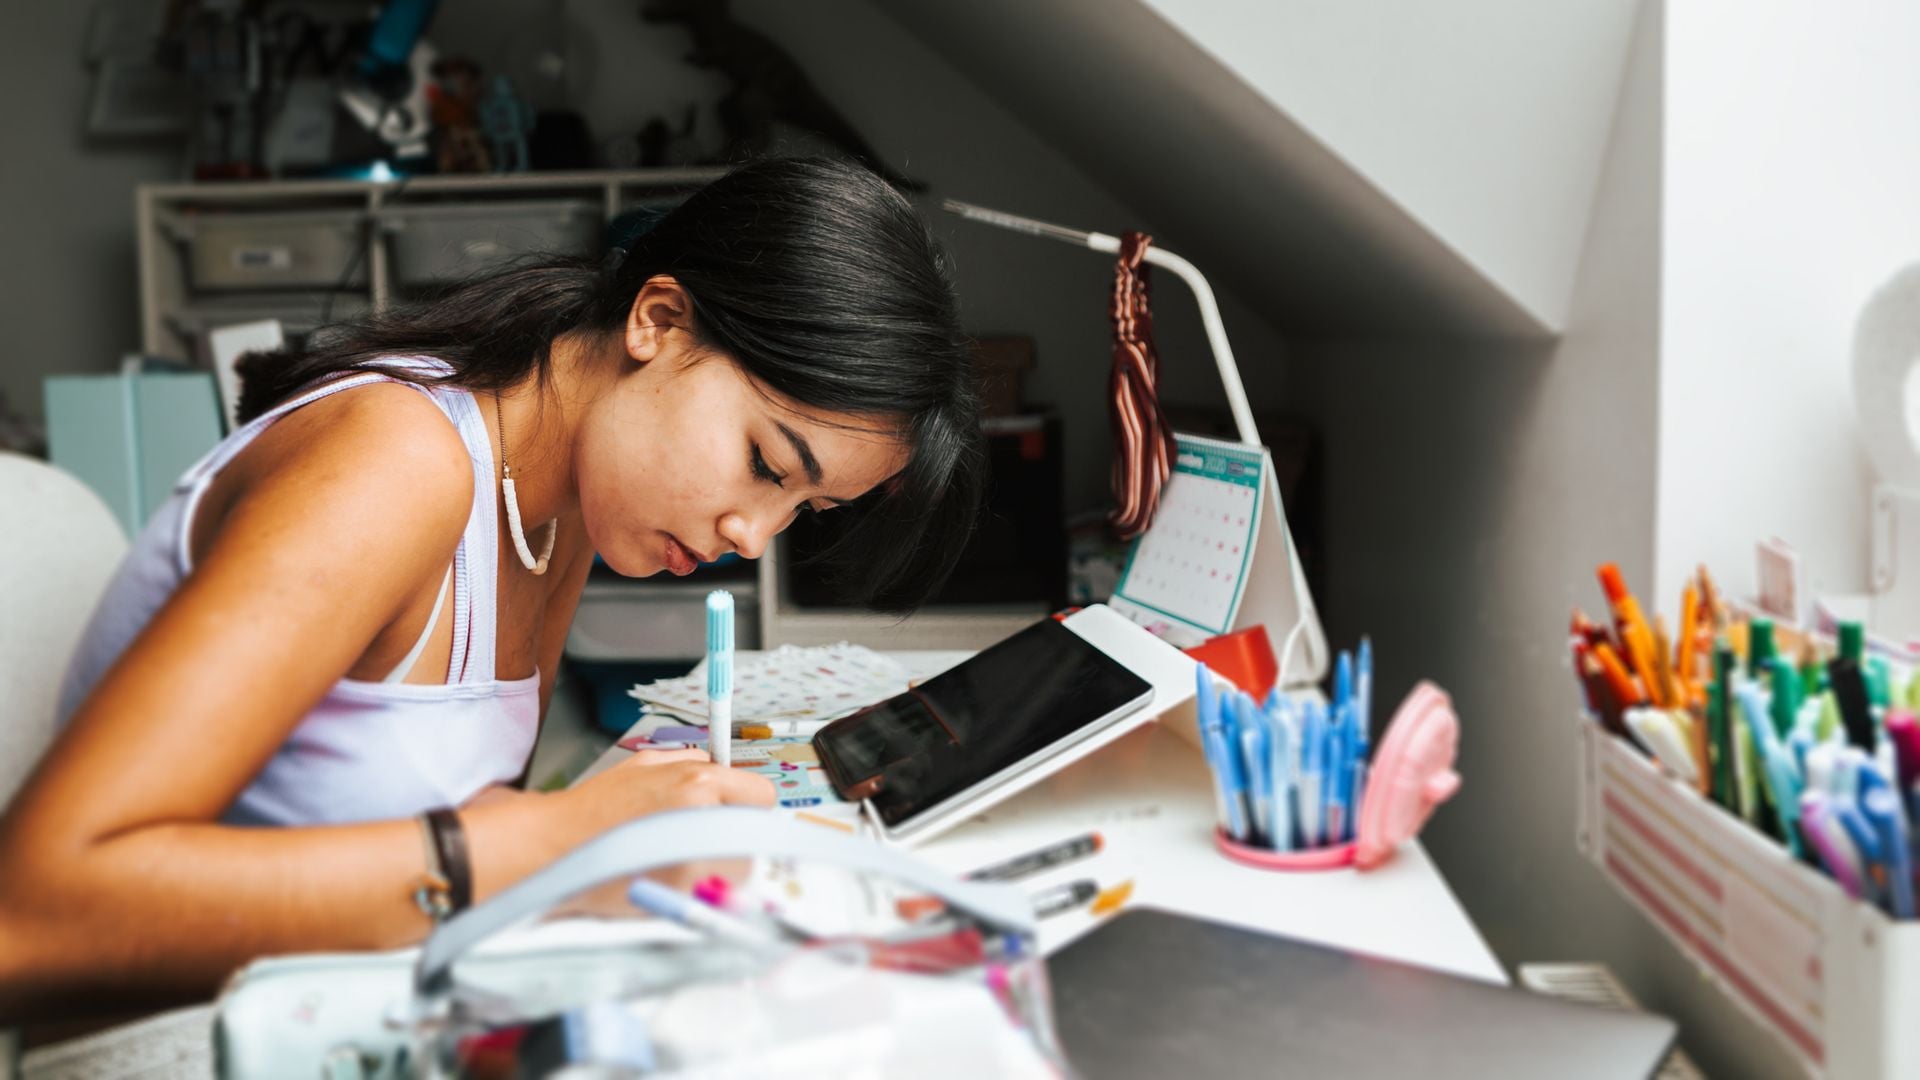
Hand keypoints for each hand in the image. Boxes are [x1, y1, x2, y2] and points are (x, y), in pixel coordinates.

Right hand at [548, 749, 771, 906]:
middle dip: (734, 836)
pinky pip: (716, 892)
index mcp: (698, 780)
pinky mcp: (684, 891)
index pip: (760, 794)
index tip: (733, 815)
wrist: (555, 845)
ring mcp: (697, 855)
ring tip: (683, 862)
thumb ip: (690, 764)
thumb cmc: (594, 808)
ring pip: (741, 866)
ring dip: (722, 866)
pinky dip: (703, 890)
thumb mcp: (645, 766)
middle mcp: (703, 813)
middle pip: (755, 833)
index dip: (747, 805)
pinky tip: (672, 879)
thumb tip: (724, 772)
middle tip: (704, 842)